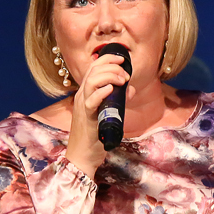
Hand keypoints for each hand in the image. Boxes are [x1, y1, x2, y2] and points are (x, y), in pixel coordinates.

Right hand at [65, 51, 129, 175]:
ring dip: (109, 76)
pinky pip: (91, 101)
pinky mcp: (87, 117)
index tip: (122, 59)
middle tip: (126, 75)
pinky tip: (112, 89)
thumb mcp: (110, 113)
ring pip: (91, 81)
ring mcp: (83, 106)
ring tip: (122, 81)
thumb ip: (119, 100)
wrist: (82, 156)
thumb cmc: (95, 135)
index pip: (93, 67)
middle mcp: (82, 95)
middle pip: (93, 70)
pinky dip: (102, 92)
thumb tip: (131, 89)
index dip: (107, 58)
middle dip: (112, 66)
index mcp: (86, 92)